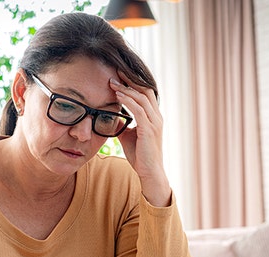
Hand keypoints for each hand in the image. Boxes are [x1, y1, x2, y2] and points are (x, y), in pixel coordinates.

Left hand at [110, 72, 171, 206]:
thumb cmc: (140, 156)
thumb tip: (111, 117)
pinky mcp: (149, 130)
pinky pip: (138, 110)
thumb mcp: (129, 136)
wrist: (150, 173)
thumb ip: (123, 125)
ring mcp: (155, 122)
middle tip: (115, 71)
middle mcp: (157, 116)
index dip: (133, 82)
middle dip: (130, 80)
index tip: (118, 75)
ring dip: (126, 89)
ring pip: (141, 98)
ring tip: (112, 82)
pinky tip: (117, 96)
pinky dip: (128, 101)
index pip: (145, 93)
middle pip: (144, 90)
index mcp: (154, 116)